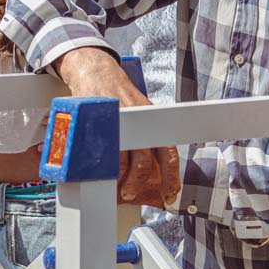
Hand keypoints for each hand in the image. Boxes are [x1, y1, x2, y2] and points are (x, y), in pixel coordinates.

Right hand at [56, 47, 182, 206]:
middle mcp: (140, 122)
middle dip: (137, 184)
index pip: (168, 154)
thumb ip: (144, 145)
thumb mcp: (139, 120)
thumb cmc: (119, 102)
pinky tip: (100, 169)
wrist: (98, 73)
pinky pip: (102, 149)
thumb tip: (147, 177)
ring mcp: (121, 121)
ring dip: (118, 177)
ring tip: (114, 186)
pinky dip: (101, 164)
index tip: (169, 195)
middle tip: (130, 194)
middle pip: (143, 161)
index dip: (170, 177)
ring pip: (122, 159)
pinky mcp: (101, 120)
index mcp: (153, 124)